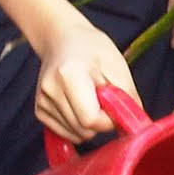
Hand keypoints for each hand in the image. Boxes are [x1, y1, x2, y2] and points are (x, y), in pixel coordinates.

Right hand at [35, 14, 138, 141]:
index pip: (91, 119)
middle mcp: (50, 90)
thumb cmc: (94, 49)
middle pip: (83, 130)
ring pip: (75, 135)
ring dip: (90, 124)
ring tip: (90, 98)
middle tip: (104, 99)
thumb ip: (127, 98)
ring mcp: (41, 101)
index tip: (114, 105)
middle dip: (101, 122)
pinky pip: (66, 133)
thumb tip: (134, 126)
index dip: (109, 119)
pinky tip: (79, 105)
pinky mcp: (39, 111)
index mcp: (69, 74)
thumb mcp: (118, 67)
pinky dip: (78, 126)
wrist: (64, 39)